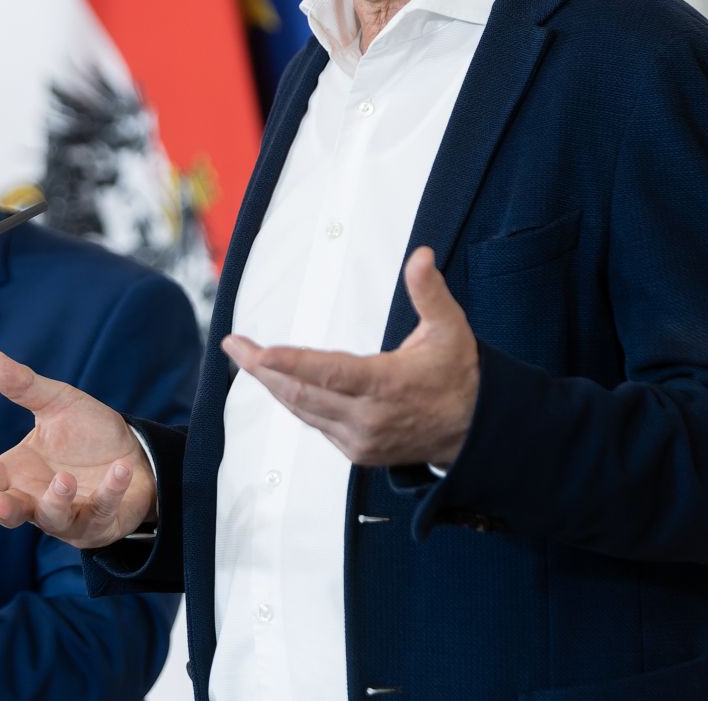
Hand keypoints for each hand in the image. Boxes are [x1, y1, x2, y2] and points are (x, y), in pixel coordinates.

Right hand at [0, 350, 154, 548]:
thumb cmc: (87, 433)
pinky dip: (110, 491)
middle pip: (13, 510)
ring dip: (57, 501)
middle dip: (5, 510)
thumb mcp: (57, 403)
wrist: (135, 452)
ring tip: (64, 479)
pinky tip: (119, 470)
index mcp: (18, 471)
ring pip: (54, 517)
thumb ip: (25, 388)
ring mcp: (67, 515)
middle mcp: (37, 498)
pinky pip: (102, 508)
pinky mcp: (99, 521)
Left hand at [221, 247, 478, 467]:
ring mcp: (360, 439)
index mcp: (387, 384)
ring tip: (245, 359)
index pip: (330, 373)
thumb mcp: (450, 328)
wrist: (473, 432)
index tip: (258, 352)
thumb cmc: (457, 374)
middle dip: (262, 369)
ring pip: (302, 410)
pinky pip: (314, 423)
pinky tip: (279, 383)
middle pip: (302, 393)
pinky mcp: (356, 452)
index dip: (291, 363)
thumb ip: (430, 291)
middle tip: (234, 345)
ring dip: (271, 384)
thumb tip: (420, 255)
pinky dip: (294, 401)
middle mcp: (369, 417)